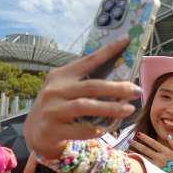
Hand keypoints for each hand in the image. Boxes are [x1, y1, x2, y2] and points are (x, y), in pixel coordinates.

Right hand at [24, 36, 141, 157]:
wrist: (36, 132)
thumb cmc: (59, 107)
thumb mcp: (67, 89)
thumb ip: (86, 82)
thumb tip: (121, 77)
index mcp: (62, 75)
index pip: (88, 60)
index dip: (108, 51)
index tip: (125, 40)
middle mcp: (55, 90)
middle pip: (92, 86)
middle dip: (117, 88)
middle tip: (136, 91)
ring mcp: (51, 109)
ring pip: (85, 106)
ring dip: (110, 108)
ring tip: (129, 109)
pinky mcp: (51, 129)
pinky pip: (79, 130)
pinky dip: (95, 129)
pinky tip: (107, 129)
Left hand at [129, 133, 172, 172]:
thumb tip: (169, 136)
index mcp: (166, 152)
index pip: (153, 143)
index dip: (145, 138)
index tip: (138, 134)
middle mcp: (160, 157)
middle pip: (145, 149)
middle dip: (136, 144)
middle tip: (129, 140)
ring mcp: (157, 165)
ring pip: (143, 157)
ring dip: (134, 153)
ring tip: (127, 150)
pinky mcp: (154, 172)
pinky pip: (144, 166)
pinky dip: (137, 162)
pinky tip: (132, 160)